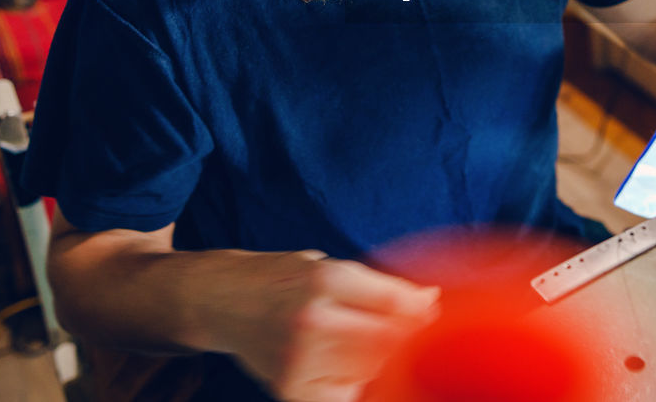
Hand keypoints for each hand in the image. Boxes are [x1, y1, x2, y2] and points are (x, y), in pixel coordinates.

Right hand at [217, 251, 439, 401]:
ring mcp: (298, 360)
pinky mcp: (290, 389)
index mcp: (325, 279)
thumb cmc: (284, 280)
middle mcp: (310, 321)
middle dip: (408, 340)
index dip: (421, 311)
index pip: (392, 303)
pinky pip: (345, 394)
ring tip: (376, 347)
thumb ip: (381, 287)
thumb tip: (431, 301)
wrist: (221, 300)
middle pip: (386, 343)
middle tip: (415, 334)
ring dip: (384, 362)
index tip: (433, 311)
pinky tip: (351, 368)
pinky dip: (357, 385)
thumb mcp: (330, 268)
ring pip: (370, 372)